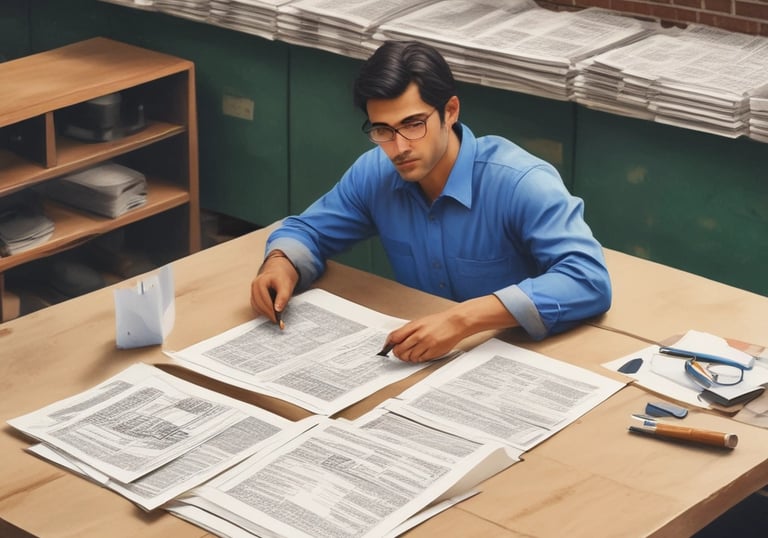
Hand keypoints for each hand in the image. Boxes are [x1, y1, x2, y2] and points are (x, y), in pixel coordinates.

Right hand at [250, 251, 298, 324]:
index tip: (278, 320)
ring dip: (265, 313)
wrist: (280, 270)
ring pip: (256, 306)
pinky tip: (271, 314)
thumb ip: (282, 297)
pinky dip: (263, 311)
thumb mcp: (286, 286)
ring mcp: (253, 290)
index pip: (265, 300)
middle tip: (277, 322)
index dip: (271, 311)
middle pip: (259, 304)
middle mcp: (254, 286)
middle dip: (268, 314)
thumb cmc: (283, 277)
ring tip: (275, 319)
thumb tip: (277, 310)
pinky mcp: (254, 295)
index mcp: (261, 282)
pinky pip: (256, 305)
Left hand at [384, 295, 517, 362]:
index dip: (389, 344)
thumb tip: (396, 340)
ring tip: (412, 353)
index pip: (394, 337)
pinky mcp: (433, 351)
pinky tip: (421, 354)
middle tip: (400, 353)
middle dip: (398, 353)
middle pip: (400, 350)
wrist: (456, 322)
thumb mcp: (421, 321)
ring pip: (409, 357)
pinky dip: (418, 359)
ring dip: (409, 357)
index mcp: (414, 326)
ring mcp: (426, 344)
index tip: (388, 347)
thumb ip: (409, 330)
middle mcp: (419, 335)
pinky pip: (420, 359)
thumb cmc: (439, 321)